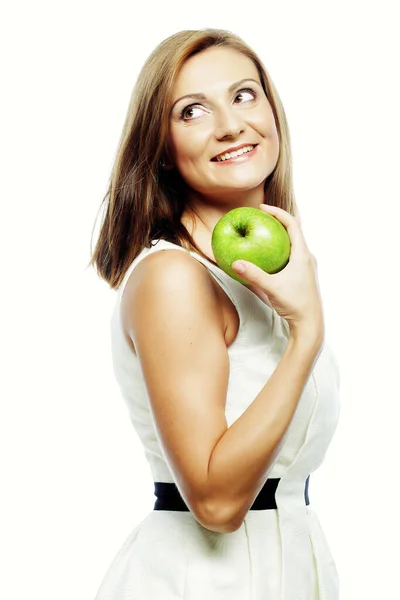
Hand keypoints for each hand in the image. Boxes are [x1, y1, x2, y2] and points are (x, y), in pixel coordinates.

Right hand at [232, 203, 323, 335]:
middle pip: (292, 231)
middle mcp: (306, 257)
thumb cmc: (295, 304)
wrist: (310, 323)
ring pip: (291, 244)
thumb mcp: (271, 288)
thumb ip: (253, 275)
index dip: (277, 212)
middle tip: (259, 217)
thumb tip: (234, 263)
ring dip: (278, 236)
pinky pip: (289, 256)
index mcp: (303, 254)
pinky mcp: (302, 275)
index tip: (262, 208)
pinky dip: (278, 250)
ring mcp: (305, 266)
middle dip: (276, 222)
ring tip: (261, 233)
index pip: (292, 224)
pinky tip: (266, 256)